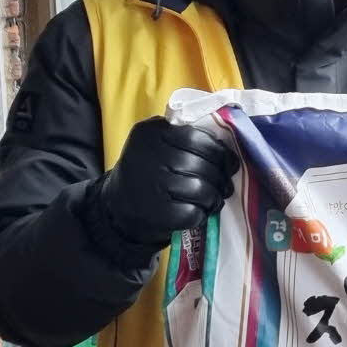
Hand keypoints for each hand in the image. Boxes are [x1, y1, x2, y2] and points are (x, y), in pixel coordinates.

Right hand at [97, 117, 239, 245]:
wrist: (117, 205)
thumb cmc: (149, 170)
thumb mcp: (158, 142)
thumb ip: (186, 137)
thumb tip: (229, 154)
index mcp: (151, 132)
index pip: (196, 138)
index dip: (219, 152)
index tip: (229, 163)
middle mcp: (147, 155)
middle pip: (201, 164)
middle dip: (220, 177)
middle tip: (225, 186)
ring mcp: (150, 184)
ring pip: (200, 189)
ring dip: (213, 197)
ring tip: (214, 200)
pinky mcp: (154, 212)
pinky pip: (191, 212)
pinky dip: (201, 214)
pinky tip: (198, 213)